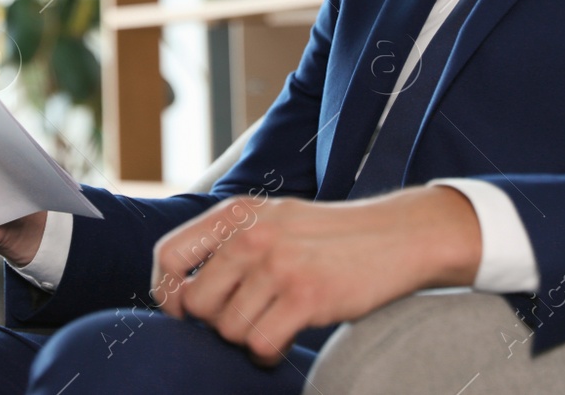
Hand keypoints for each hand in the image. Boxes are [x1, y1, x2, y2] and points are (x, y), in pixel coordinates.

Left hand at [149, 187, 480, 365]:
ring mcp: (278, 265)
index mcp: (238, 213)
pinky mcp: (305, 296)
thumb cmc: (330, 235)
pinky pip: (260, 344)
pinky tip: (284, 339)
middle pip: (196, 302)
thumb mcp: (273, 218)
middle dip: (215, 322)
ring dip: (248, 338)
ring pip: (228, 329)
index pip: (168, 254)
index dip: (167, 292)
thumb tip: (181, 292)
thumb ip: (230, 242)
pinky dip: (268, 352)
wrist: (398, 235)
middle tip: (244, 318)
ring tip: (273, 324)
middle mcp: (252, 235)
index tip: (184, 310)